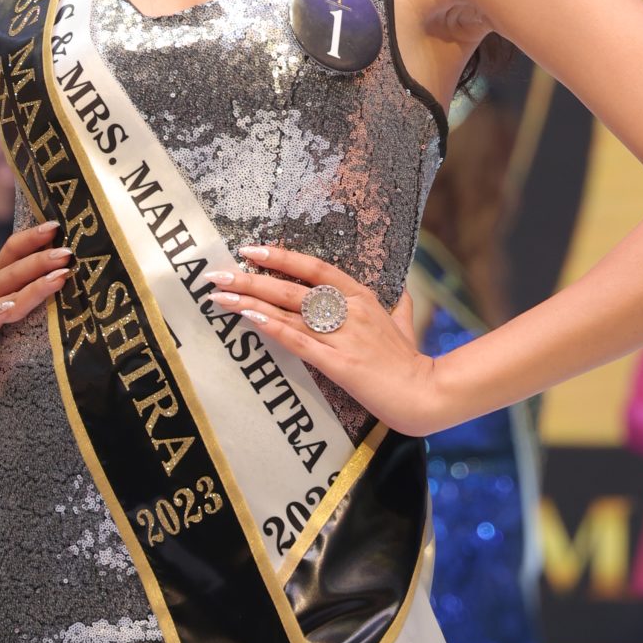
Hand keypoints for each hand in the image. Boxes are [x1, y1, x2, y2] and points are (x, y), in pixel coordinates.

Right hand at [0, 220, 69, 410]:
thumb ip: (22, 296)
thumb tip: (63, 278)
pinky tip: (11, 306)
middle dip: (42, 257)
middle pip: (13, 268)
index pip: (12, 251)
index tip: (58, 225)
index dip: (33, 237)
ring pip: (7, 291)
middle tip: (68, 250)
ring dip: (34, 283)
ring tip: (60, 275)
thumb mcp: (0, 314)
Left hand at [209, 244, 444, 438]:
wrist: (424, 393)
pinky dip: (272, 326)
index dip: (282, 256)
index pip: (316, 268)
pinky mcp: (338, 362)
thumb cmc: (412, 361)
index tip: (252, 249)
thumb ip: (399, 306)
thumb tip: (401, 293)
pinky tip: (249, 317)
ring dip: (250, 300)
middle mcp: (349, 310)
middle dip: (251, 278)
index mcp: (362, 297)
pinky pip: (298, 340)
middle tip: (218, 272)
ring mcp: (343, 336)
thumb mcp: (405, 325)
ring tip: (219, 294)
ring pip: (288, 311)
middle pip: (292, 287)